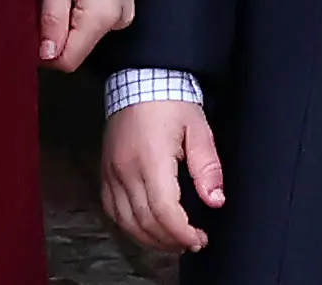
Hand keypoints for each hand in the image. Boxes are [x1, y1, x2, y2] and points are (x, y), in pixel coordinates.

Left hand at [38, 0, 134, 69]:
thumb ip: (52, 19)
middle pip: (75, 52)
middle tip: (46, 6)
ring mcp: (122, 18)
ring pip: (83, 41)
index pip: (67, 61)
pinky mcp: (122, 12)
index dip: (45, 53)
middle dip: (54, 37)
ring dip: (66, 28)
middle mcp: (117, 22)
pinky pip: (94, 29)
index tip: (33, 29)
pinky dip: (79, 20)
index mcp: (100, 18)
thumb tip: (47, 55)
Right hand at [101, 100, 225, 252]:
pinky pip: (112, 211)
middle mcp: (126, 170)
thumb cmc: (172, 101)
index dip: (182, 232)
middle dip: (170, 240)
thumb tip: (215, 200)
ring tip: (174, 241)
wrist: (141, 79)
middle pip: (145, 221)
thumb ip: (207, 167)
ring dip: (150, 238)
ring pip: (126, 221)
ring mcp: (112, 173)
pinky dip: (130, 226)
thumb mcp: (199, 128)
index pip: (163, 210)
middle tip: (192, 243)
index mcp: (151, 158)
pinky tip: (147, 228)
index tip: (199, 239)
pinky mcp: (105, 173)